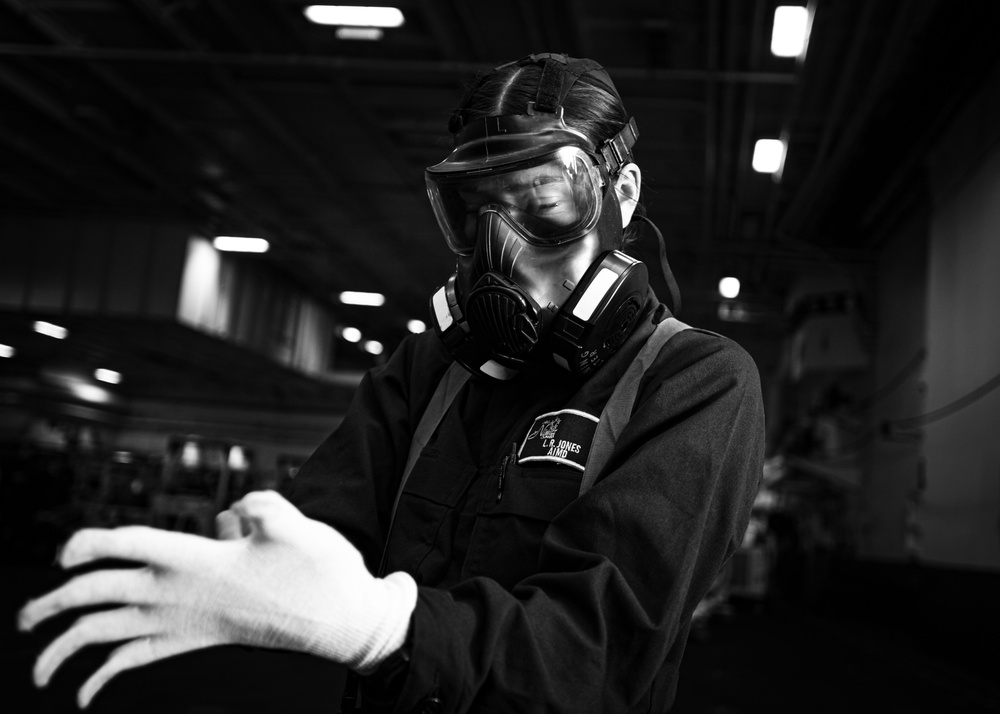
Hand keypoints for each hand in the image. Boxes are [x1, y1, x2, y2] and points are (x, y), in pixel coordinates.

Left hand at [18, 490, 415, 708]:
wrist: (339, 620)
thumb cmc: (318, 571)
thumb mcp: (290, 521)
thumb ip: (253, 503)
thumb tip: (228, 514)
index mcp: (195, 559)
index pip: (126, 545)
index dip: (88, 544)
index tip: (65, 550)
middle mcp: (180, 594)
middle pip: (99, 595)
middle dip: (53, 606)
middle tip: (22, 617)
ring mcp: (186, 622)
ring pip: (110, 637)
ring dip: (66, 650)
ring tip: (36, 663)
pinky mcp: (199, 640)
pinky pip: (139, 661)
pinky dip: (106, 677)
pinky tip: (85, 694)